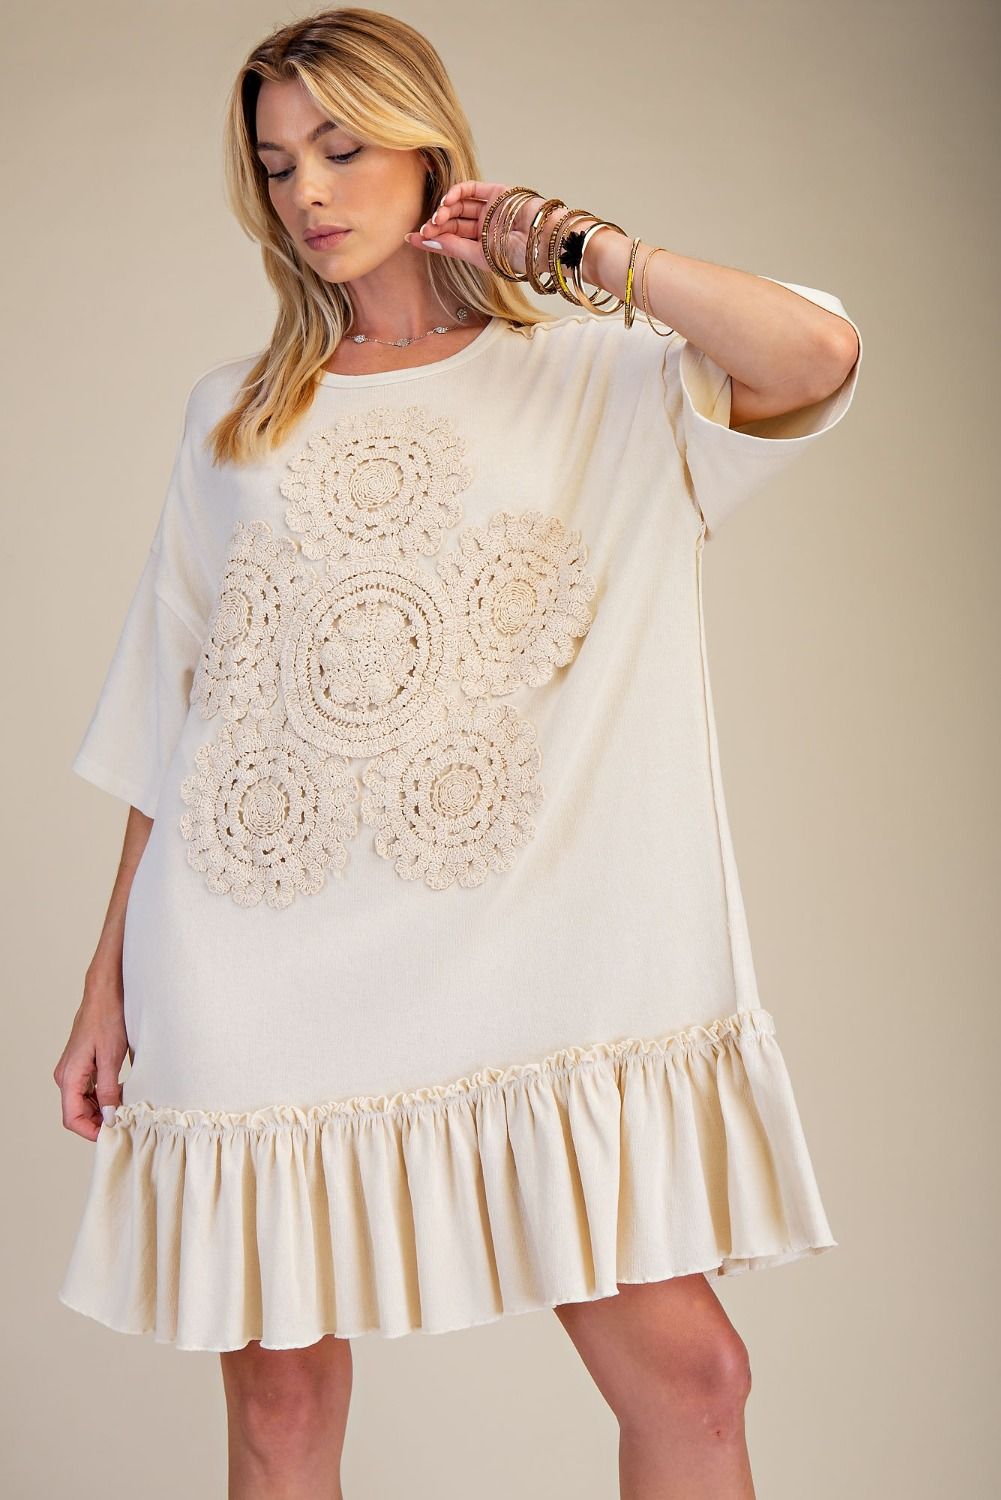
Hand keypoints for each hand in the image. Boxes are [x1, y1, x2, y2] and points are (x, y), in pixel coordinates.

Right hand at [53, 980, 128, 1141]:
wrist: (105, 993)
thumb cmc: (107, 1019)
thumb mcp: (111, 1057)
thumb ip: (108, 1090)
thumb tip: (108, 1117)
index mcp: (69, 1076)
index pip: (72, 1118)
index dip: (90, 1131)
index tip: (112, 1134)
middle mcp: (67, 1076)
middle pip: (77, 1112)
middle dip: (98, 1122)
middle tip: (124, 1123)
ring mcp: (73, 1070)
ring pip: (84, 1102)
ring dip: (102, 1110)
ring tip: (126, 1109)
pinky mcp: (83, 1065)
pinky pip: (89, 1090)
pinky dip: (103, 1097)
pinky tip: (121, 1094)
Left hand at [405, 181, 562, 276]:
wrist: (545, 242)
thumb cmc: (519, 256)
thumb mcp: (480, 256)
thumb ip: (453, 247)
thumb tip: (425, 241)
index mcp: (481, 246)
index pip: (450, 239)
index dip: (431, 238)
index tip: (410, 238)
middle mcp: (484, 227)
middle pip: (452, 221)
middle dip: (436, 225)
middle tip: (425, 230)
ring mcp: (489, 208)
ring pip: (458, 205)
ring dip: (444, 210)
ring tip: (437, 219)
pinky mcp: (495, 192)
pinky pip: (470, 189)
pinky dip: (455, 193)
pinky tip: (446, 203)